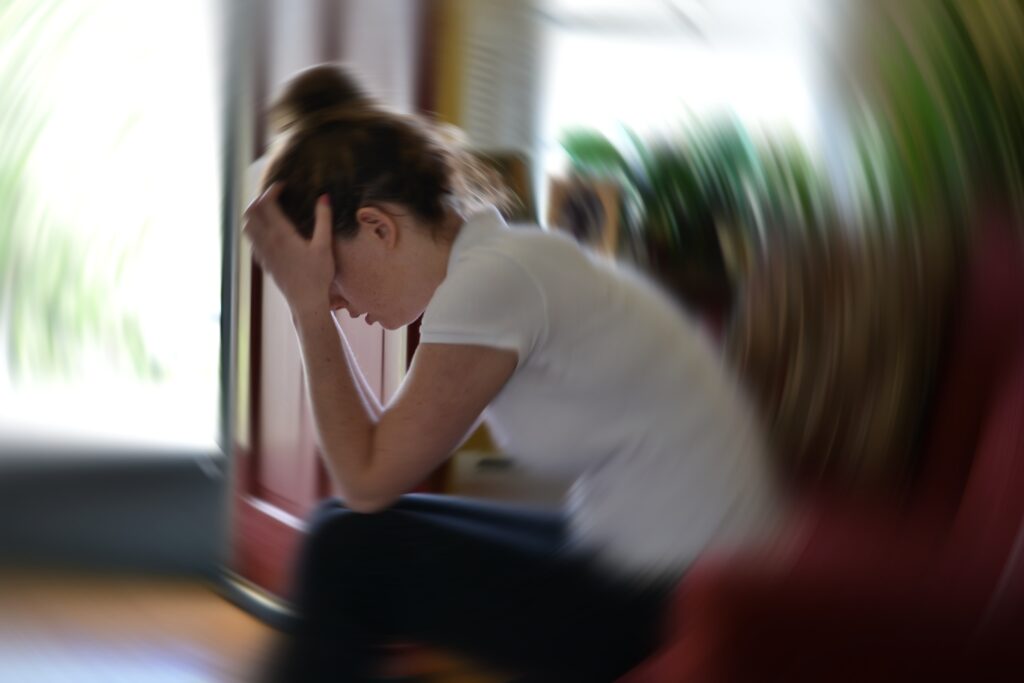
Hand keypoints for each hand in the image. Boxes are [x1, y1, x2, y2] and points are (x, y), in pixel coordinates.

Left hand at [243, 184, 334, 317]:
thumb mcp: (325, 246)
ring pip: (247, 226)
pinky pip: (251, 241)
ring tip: (269, 210)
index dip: (272, 190)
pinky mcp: (264, 262)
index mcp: (282, 235)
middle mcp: (267, 242)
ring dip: (254, 213)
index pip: (266, 203)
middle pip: (250, 212)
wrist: (306, 302)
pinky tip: (268, 231)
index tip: (283, 186)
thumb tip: (324, 197)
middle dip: (260, 199)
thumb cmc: (318, 276)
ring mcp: (263, 253)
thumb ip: (324, 219)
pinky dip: (255, 229)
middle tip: (275, 196)